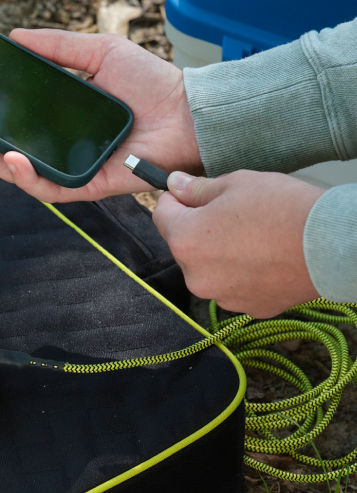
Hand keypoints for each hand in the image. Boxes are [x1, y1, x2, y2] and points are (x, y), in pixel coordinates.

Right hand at [0, 29, 203, 202]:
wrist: (189, 114)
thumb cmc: (150, 83)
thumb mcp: (97, 52)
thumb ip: (56, 47)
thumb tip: (13, 36)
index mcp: (54, 118)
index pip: (4, 119)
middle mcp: (55, 146)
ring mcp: (66, 169)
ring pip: (14, 172)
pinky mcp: (82, 188)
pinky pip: (45, 188)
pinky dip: (26, 175)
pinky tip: (11, 159)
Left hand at [154, 170, 322, 317]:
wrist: (331, 247)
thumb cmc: (284, 209)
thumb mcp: (238, 183)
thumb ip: (199, 188)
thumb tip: (175, 185)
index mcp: (185, 241)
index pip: (160, 214)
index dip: (174, 200)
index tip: (189, 193)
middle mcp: (194, 276)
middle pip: (184, 245)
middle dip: (200, 229)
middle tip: (234, 214)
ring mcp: (219, 296)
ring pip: (208, 269)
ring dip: (220, 254)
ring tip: (254, 238)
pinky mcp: (245, 308)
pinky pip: (233, 286)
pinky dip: (242, 273)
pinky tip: (266, 259)